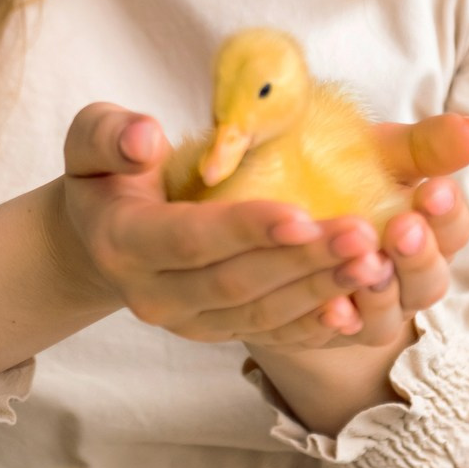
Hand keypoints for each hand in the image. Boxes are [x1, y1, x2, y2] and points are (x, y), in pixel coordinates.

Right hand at [56, 103, 403, 350]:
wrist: (101, 234)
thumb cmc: (108, 171)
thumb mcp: (93, 139)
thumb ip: (111, 134)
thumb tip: (144, 137)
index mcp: (122, 242)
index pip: (190, 240)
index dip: (246, 230)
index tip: (303, 214)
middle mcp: (152, 296)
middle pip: (236, 284)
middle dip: (303, 261)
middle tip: (364, 234)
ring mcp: (186, 322)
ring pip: (261, 315)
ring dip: (321, 290)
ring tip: (375, 261)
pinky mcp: (215, 333)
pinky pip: (272, 333)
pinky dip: (317, 321)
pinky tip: (361, 302)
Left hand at [241, 112, 468, 436]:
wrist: (274, 204)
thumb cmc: (339, 174)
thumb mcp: (380, 153)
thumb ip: (426, 145)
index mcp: (427, 235)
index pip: (453, 232)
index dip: (447, 215)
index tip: (435, 190)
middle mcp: (405, 280)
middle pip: (428, 282)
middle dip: (417, 255)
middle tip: (403, 227)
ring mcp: (370, 311)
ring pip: (387, 316)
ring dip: (380, 292)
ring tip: (368, 263)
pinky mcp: (328, 331)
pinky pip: (336, 335)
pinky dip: (337, 323)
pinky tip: (332, 307)